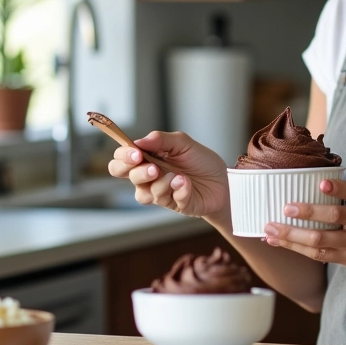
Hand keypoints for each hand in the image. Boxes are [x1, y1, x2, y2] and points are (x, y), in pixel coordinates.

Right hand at [108, 131, 228, 218]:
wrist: (224, 179)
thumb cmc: (201, 161)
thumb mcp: (183, 143)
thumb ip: (161, 139)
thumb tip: (138, 141)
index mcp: (147, 159)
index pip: (121, 159)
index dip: (123, 157)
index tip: (135, 153)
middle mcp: (149, 178)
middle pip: (127, 177)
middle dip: (137, 173)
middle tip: (153, 168)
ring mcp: (160, 193)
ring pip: (144, 194)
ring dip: (160, 183)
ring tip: (177, 176)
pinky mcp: (174, 205)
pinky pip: (168, 200)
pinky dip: (179, 190)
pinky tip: (186, 184)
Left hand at [263, 168, 345, 267]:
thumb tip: (337, 181)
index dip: (334, 192)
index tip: (319, 184)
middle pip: (324, 231)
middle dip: (298, 224)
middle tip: (279, 213)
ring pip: (317, 248)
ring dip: (291, 241)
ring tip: (269, 232)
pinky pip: (321, 256)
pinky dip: (300, 250)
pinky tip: (282, 243)